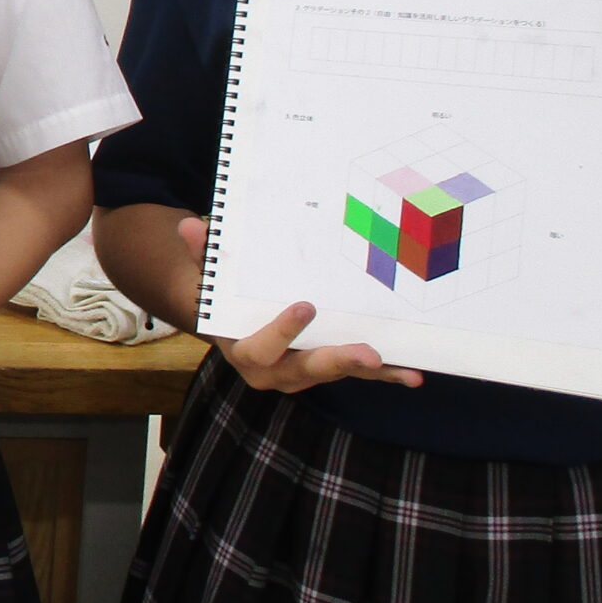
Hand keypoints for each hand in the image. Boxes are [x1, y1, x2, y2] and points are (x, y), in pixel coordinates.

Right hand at [178, 217, 420, 392]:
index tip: (306, 305)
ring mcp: (306, 374)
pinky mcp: (330, 371)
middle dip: (337, 361)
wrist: (238, 329)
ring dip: (367, 370)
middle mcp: (276, 372)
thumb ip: (204, 256)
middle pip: (306, 370)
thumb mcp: (212, 281)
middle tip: (365, 352)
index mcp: (245, 352)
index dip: (282, 331)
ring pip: (336, 373)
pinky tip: (412, 374)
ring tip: (391, 362)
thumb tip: (189, 226)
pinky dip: (386, 374)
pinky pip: (358, 376)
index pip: (260, 348)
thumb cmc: (226, 302)